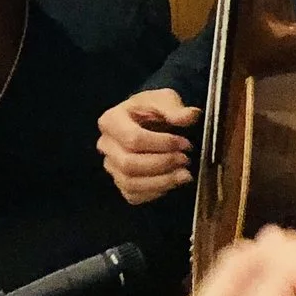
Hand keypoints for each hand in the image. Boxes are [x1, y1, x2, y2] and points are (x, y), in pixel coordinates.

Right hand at [99, 88, 201, 203]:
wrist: (150, 121)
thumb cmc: (153, 109)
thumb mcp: (164, 99)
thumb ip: (175, 108)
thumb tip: (189, 116)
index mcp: (111, 121)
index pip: (133, 139)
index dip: (162, 144)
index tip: (184, 143)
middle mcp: (106, 145)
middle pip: (129, 164)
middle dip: (162, 164)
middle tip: (185, 159)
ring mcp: (112, 166)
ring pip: (130, 184)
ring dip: (161, 182)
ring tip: (184, 174)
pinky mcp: (121, 183)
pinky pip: (134, 196)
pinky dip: (156, 192)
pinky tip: (172, 182)